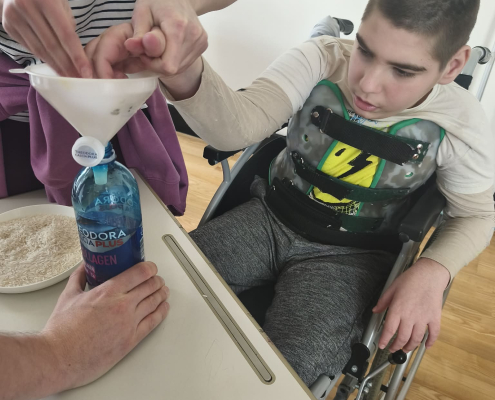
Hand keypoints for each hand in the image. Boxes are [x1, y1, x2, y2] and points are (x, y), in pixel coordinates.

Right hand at [1, 0, 91, 76]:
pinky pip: (30, 48)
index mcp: (45, 0)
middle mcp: (27, 7)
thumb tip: (76, 53)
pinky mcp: (8, 26)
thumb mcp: (61, 2)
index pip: (66, 35)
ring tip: (69, 77)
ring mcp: (14, 17)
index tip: (87, 73)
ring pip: (39, 50)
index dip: (77, 56)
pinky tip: (55, 66)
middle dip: (67, 66)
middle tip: (79, 80)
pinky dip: (44, 58)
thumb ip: (68, 24)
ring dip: (56, 66)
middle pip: (52, 46)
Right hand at [41, 262, 169, 389]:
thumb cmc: (62, 330)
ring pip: (155, 302)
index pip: (140, 273)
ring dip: (161, 294)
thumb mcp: (68, 296)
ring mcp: (129, 323)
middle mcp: (122, 305)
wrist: (59, 358)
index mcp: (108, 291)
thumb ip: (79, 278)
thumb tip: (84, 267)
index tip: (151, 267)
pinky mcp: (131, 340)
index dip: (150, 267)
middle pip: (150, 286)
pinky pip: (153, 322)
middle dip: (156, 280)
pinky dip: (161, 312)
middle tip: (157, 279)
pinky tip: (163, 308)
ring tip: (163, 291)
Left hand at [126, 0, 207, 74]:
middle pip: (174, 68)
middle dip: (159, 63)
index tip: (146, 52)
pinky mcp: (203, 45)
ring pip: (180, 67)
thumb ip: (138, 33)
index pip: (167, 65)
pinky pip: (186, 62)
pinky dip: (175, 59)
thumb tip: (131, 47)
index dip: (153, 64)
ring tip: (162, 44)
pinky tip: (171, 45)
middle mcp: (193, 36)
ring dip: (167, 61)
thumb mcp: (141, 12)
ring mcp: (201, 41)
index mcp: (178, 27)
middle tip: (152, 48)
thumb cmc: (157, 2)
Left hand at [373, 258, 449, 352]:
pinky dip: (430, 342)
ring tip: (405, 349)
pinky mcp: (435, 318)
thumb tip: (375, 311)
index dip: (384, 340)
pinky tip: (426, 346)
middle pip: (402, 338)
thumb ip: (383, 302)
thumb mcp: (392, 288)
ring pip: (416, 339)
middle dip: (396, 346)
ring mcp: (424, 318)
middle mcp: (410, 316)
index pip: (389, 330)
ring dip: (410, 346)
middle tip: (393, 349)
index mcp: (397, 309)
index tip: (382, 346)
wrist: (429, 274)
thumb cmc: (410, 279)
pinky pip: (433, 334)